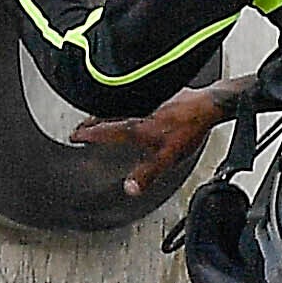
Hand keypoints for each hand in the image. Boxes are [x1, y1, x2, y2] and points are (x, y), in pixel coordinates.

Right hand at [69, 88, 232, 198]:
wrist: (206, 104)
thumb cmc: (187, 130)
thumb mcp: (167, 158)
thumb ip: (146, 174)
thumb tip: (130, 189)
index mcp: (135, 128)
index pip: (103, 130)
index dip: (87, 133)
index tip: (75, 135)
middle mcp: (136, 112)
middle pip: (106, 116)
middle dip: (91, 122)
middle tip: (81, 126)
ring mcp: (146, 101)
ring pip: (118, 106)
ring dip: (105, 112)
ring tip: (98, 116)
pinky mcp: (157, 94)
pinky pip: (132, 99)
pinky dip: (123, 103)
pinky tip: (128, 106)